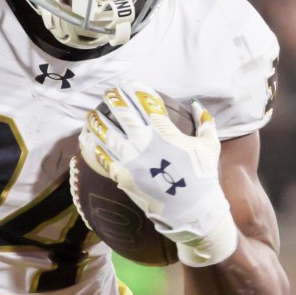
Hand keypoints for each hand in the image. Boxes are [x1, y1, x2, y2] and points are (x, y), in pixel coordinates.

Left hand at [79, 87, 238, 266]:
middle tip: (109, 93)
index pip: (145, 101)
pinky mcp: (121, 176)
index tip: (128, 84)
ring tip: (91, 114)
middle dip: (114, 99)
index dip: (135, 89)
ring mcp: (130, 159)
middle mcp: (144, 142)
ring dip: (96, 121)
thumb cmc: (202, 177)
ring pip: (106, 133)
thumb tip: (198, 105)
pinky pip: (101, 157)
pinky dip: (91, 146)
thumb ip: (205, 123)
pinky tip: (86, 139)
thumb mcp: (209, 146)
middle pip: (122, 113)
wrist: (191, 210)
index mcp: (164, 131)